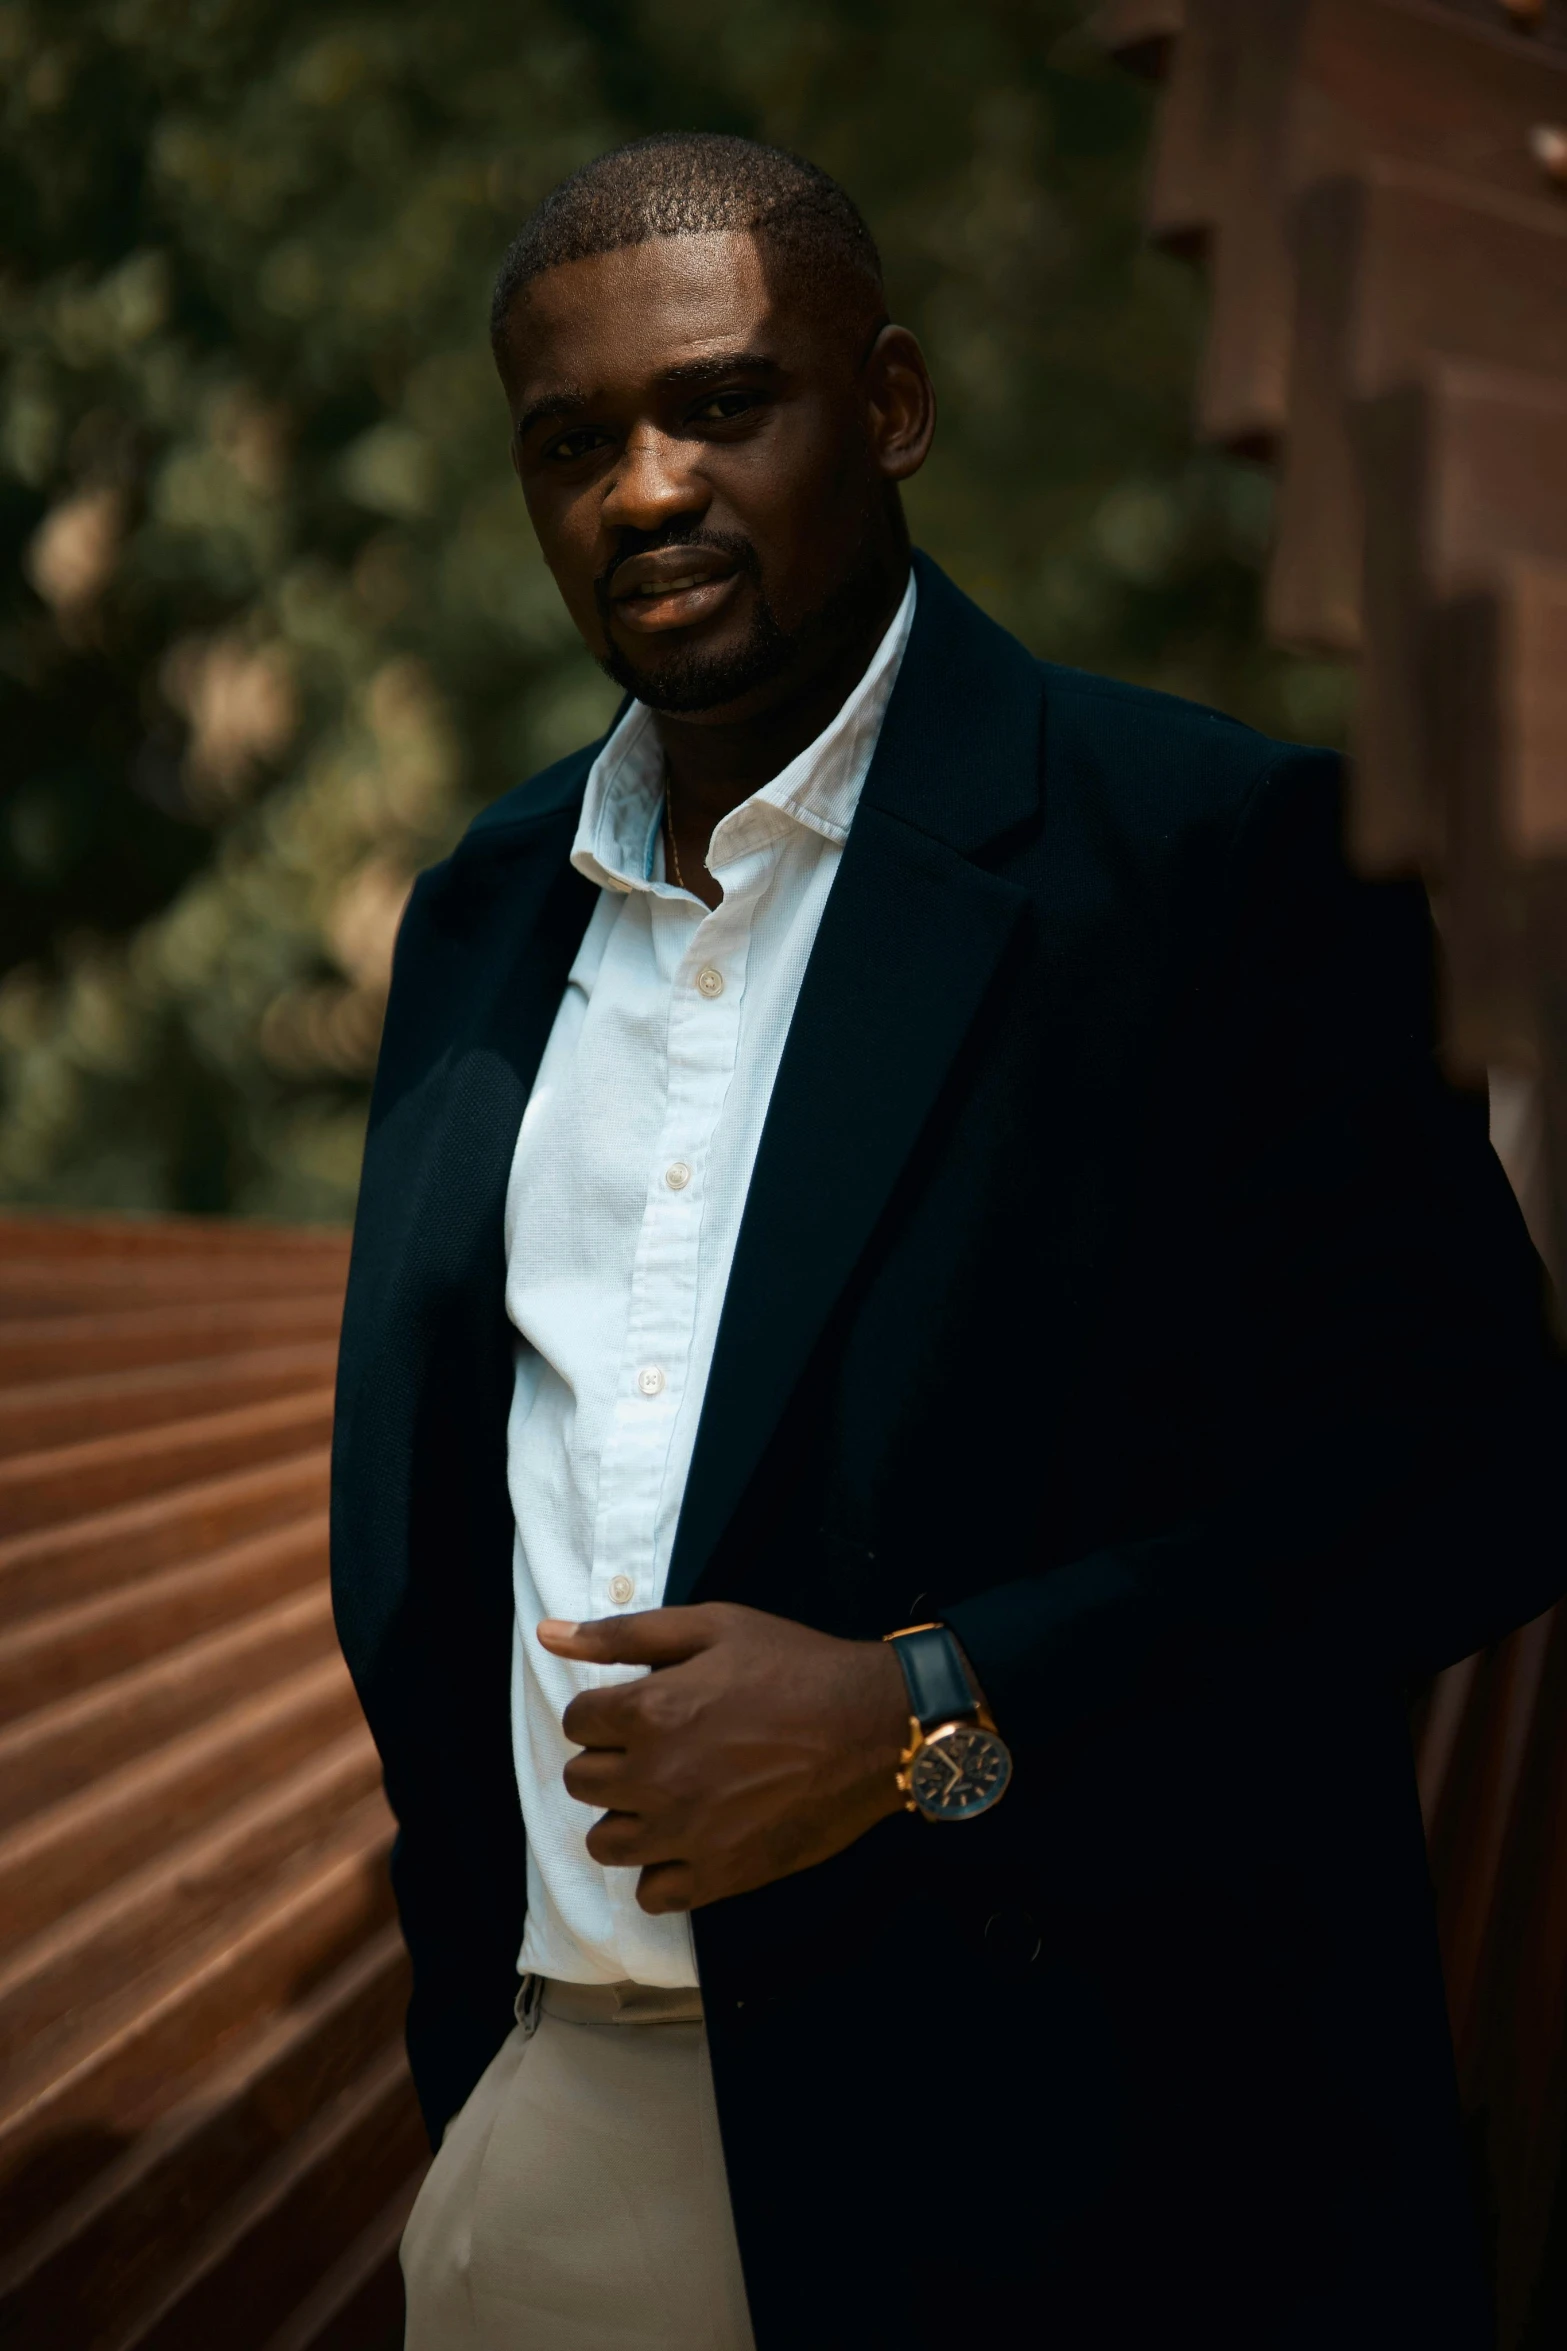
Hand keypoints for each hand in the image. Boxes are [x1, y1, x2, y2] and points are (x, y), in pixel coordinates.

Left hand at [536, 1602, 910, 1913]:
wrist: (873, 1726)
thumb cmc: (794, 1667)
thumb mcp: (712, 1626)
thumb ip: (623, 1634)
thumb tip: (548, 1635)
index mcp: (649, 1711)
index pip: (577, 1722)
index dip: (606, 1711)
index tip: (640, 1708)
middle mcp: (656, 1778)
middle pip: (582, 1782)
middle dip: (610, 1760)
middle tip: (657, 1747)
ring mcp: (686, 1834)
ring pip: (606, 1842)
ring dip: (627, 1816)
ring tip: (667, 1795)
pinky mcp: (719, 1875)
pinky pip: (652, 1894)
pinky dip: (662, 1871)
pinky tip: (690, 1839)